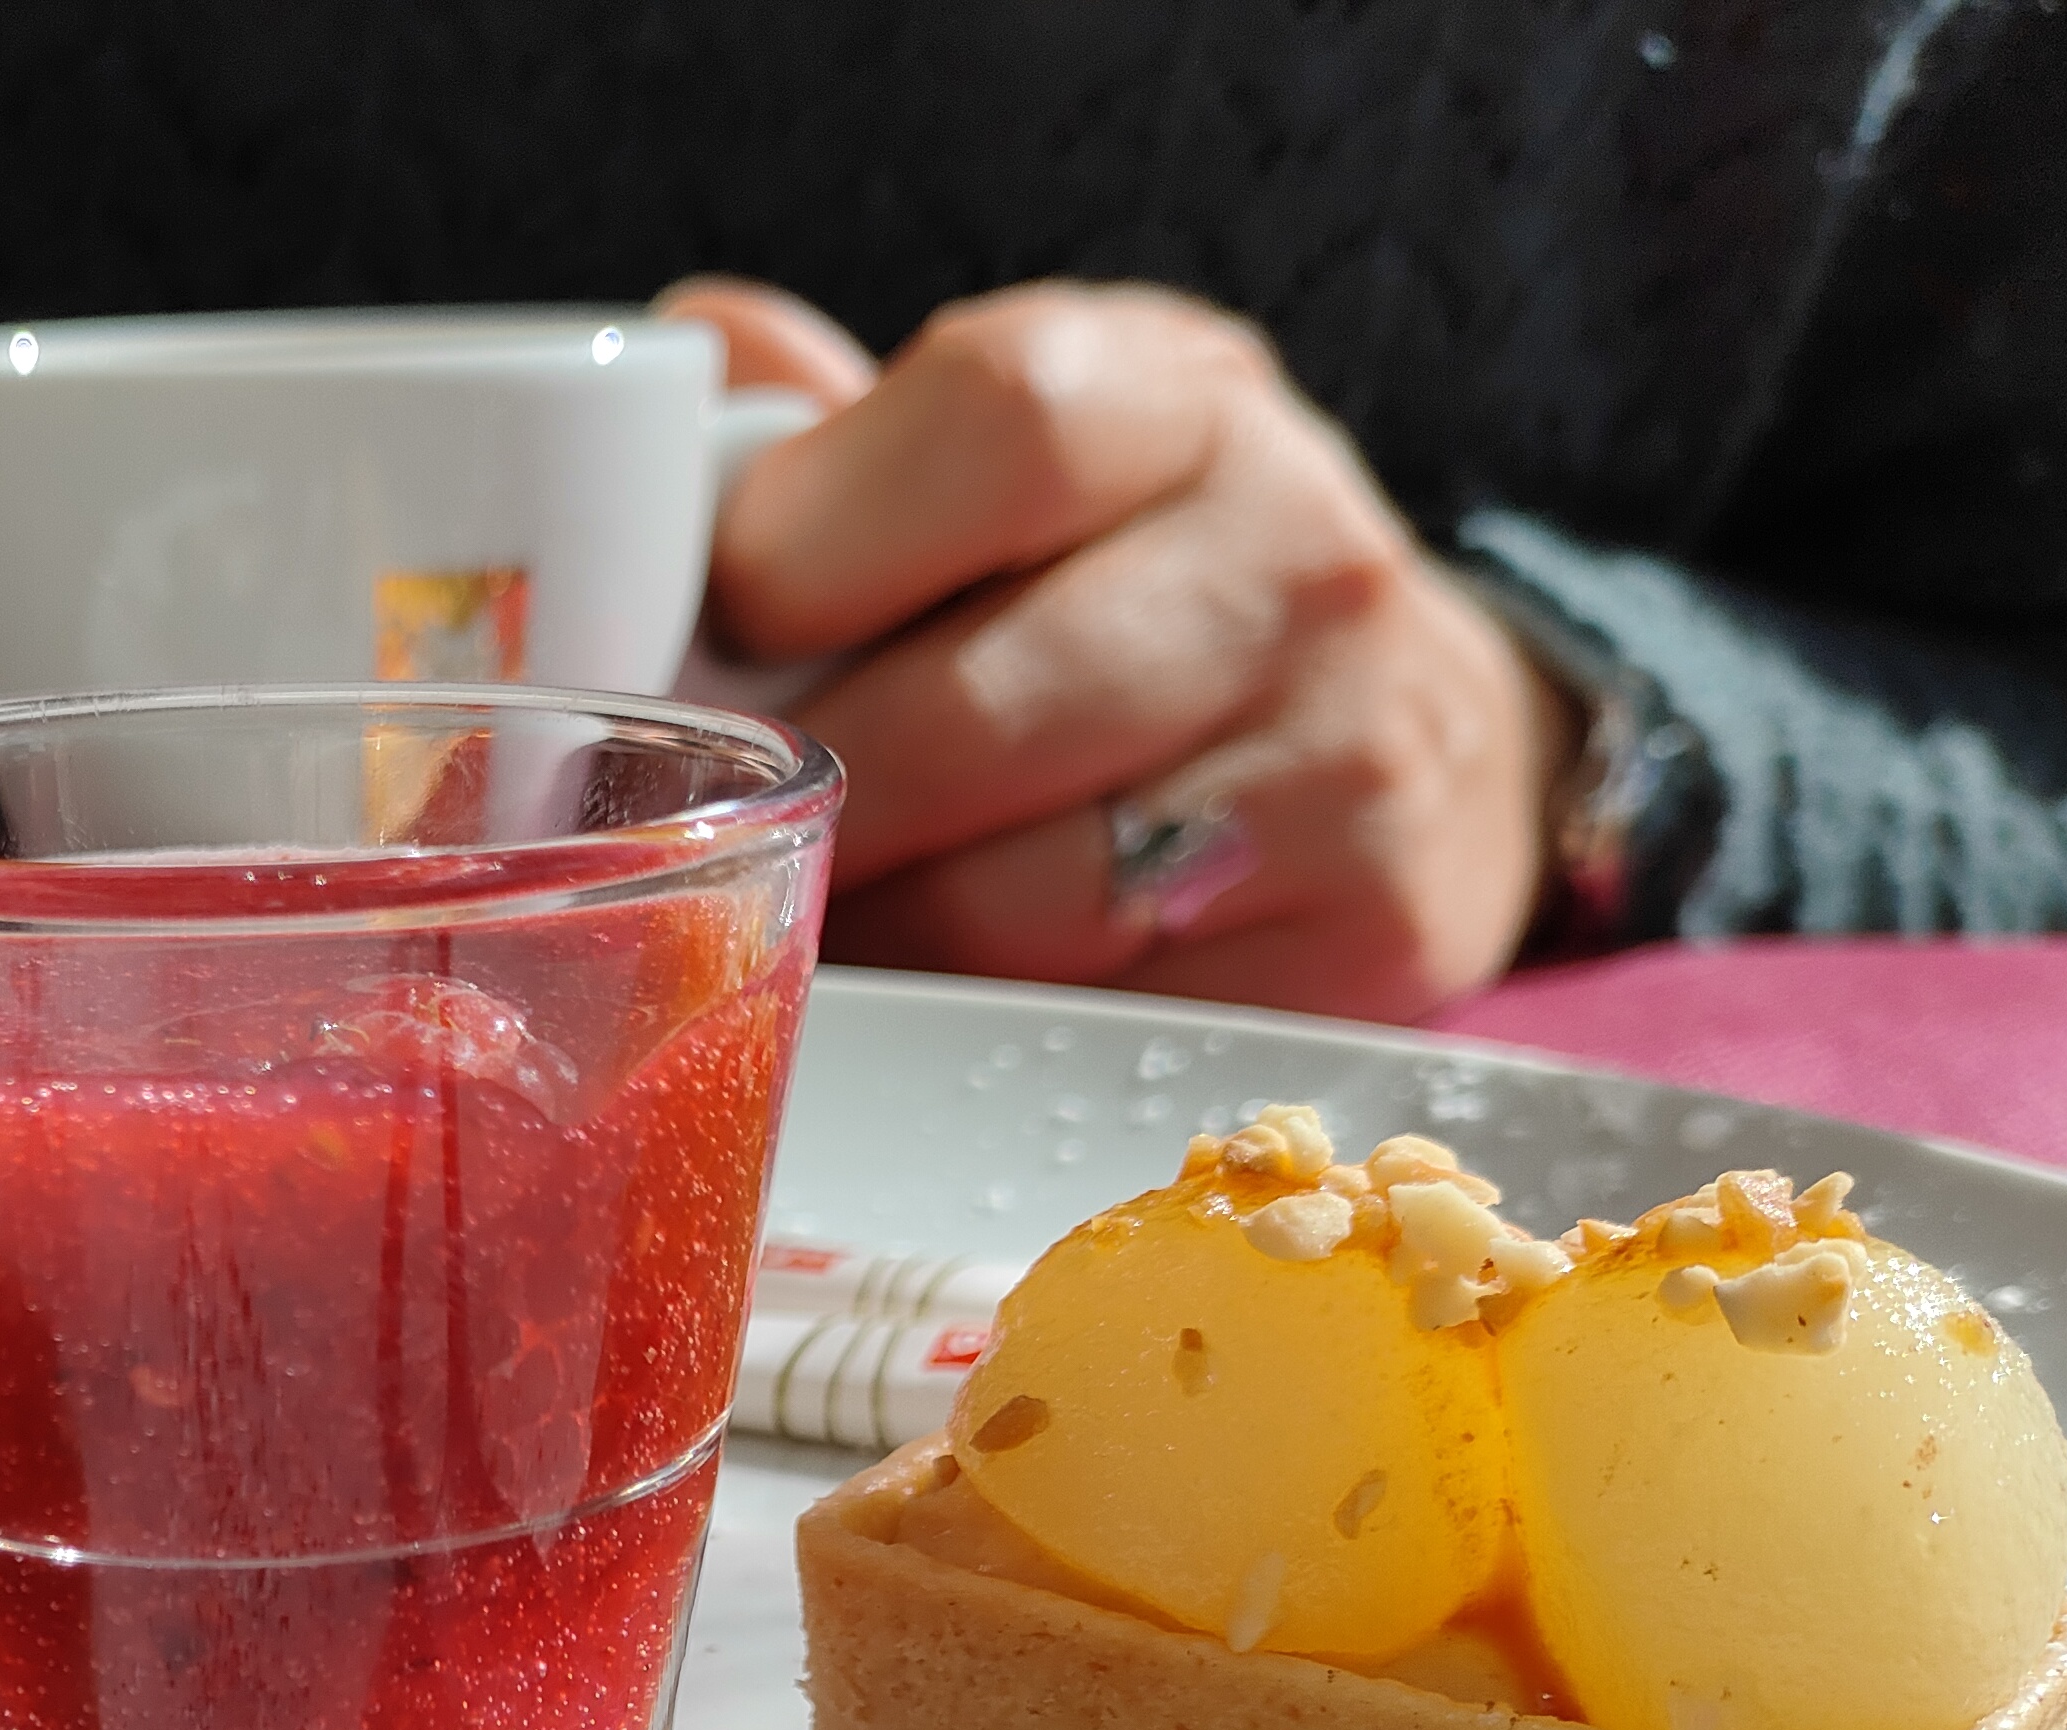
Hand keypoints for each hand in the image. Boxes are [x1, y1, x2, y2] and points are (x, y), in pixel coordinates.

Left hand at [661, 278, 1572, 1021]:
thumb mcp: (1010, 462)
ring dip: (891, 925)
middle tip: (744, 824)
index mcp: (1182, 401)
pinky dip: (998, 1013)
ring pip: (1018, 899)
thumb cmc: (1126, 591)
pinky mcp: (1376, 928)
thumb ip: (828, 427)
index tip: (732, 629)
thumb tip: (669, 379)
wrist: (1397, 732)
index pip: (995, 422)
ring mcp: (1354, 751)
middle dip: (815, 796)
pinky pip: (1098, 1013)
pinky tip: (981, 971)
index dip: (809, 545)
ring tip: (858, 900)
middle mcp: (1299, 556)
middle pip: (967, 715)